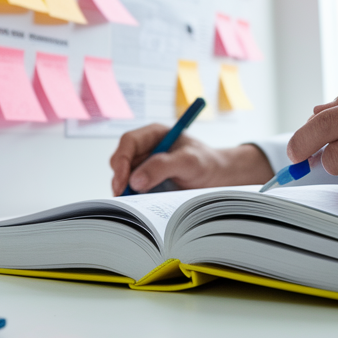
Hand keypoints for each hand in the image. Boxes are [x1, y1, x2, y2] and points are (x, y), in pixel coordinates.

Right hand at [109, 124, 272, 195]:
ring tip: (134, 202)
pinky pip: (132, 188)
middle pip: (121, 160)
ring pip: (123, 176)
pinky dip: (132, 196)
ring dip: (125, 189)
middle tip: (124, 196)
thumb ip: (162, 167)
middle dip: (120, 178)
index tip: (123, 181)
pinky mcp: (147, 180)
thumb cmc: (206, 163)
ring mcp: (145, 164)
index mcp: (154, 134)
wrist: (217, 178)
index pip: (128, 142)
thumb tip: (135, 180)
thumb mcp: (188, 161)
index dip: (121, 160)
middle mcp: (146, 148)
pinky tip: (140, 203)